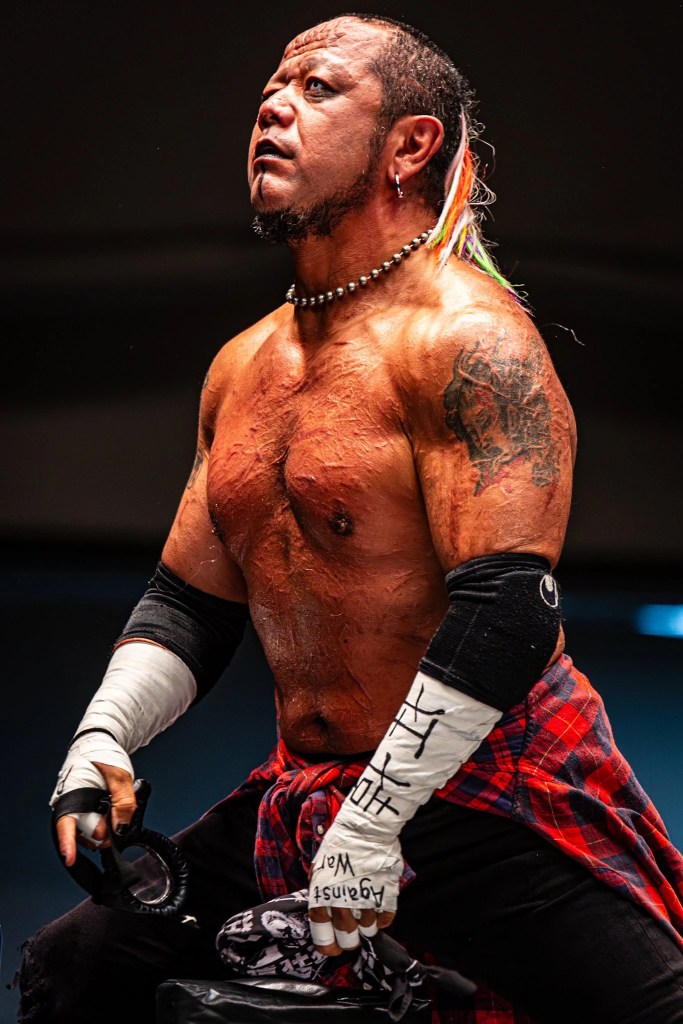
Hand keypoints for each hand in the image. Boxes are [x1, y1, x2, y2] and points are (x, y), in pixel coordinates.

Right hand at [52, 739, 135, 865]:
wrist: (100, 744)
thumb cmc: (104, 755)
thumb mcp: (120, 776)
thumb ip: (123, 802)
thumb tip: (121, 828)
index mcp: (72, 793)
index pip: (66, 823)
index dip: (68, 842)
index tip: (69, 857)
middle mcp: (69, 805)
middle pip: (84, 833)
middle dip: (103, 832)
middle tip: (117, 817)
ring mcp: (76, 811)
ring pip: (89, 833)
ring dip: (105, 828)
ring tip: (115, 809)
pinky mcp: (84, 814)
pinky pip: (93, 828)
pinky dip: (105, 824)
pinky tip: (112, 814)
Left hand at [307, 817, 401, 955]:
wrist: (365, 827)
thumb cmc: (340, 844)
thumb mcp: (321, 866)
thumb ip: (321, 891)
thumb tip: (323, 910)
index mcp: (322, 894)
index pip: (321, 931)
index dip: (327, 945)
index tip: (332, 949)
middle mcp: (342, 901)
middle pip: (347, 936)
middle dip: (349, 941)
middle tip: (352, 939)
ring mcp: (365, 899)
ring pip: (368, 928)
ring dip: (367, 925)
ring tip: (366, 914)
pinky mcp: (386, 894)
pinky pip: (386, 918)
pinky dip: (384, 919)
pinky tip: (380, 911)